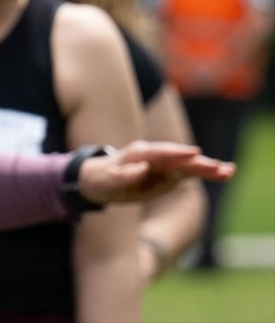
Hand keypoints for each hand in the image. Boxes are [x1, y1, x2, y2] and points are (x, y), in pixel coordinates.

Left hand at [78, 141, 233, 206]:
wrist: (102, 179)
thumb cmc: (104, 179)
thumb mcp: (109, 180)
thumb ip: (125, 175)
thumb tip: (143, 168)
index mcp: (139, 154)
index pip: (161, 152)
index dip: (177, 153)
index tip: (194, 153)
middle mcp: (155, 155)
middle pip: (180, 158)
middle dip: (200, 163)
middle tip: (220, 168)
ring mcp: (164, 163)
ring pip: (189, 164)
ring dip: (209, 167)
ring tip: (229, 171)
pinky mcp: (170, 172)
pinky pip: (191, 172)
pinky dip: (207, 173)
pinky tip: (225, 173)